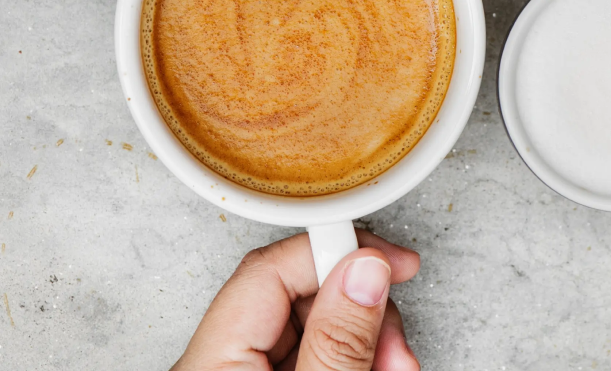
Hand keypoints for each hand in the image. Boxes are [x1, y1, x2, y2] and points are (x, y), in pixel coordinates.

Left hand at [172, 230, 420, 370]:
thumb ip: (336, 341)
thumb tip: (364, 270)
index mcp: (213, 362)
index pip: (271, 269)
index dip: (337, 252)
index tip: (391, 262)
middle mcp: (221, 364)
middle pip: (299, 297)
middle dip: (362, 309)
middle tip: (397, 344)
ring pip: (314, 328)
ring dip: (367, 339)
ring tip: (395, 368)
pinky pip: (313, 356)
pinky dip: (352, 359)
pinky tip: (378, 370)